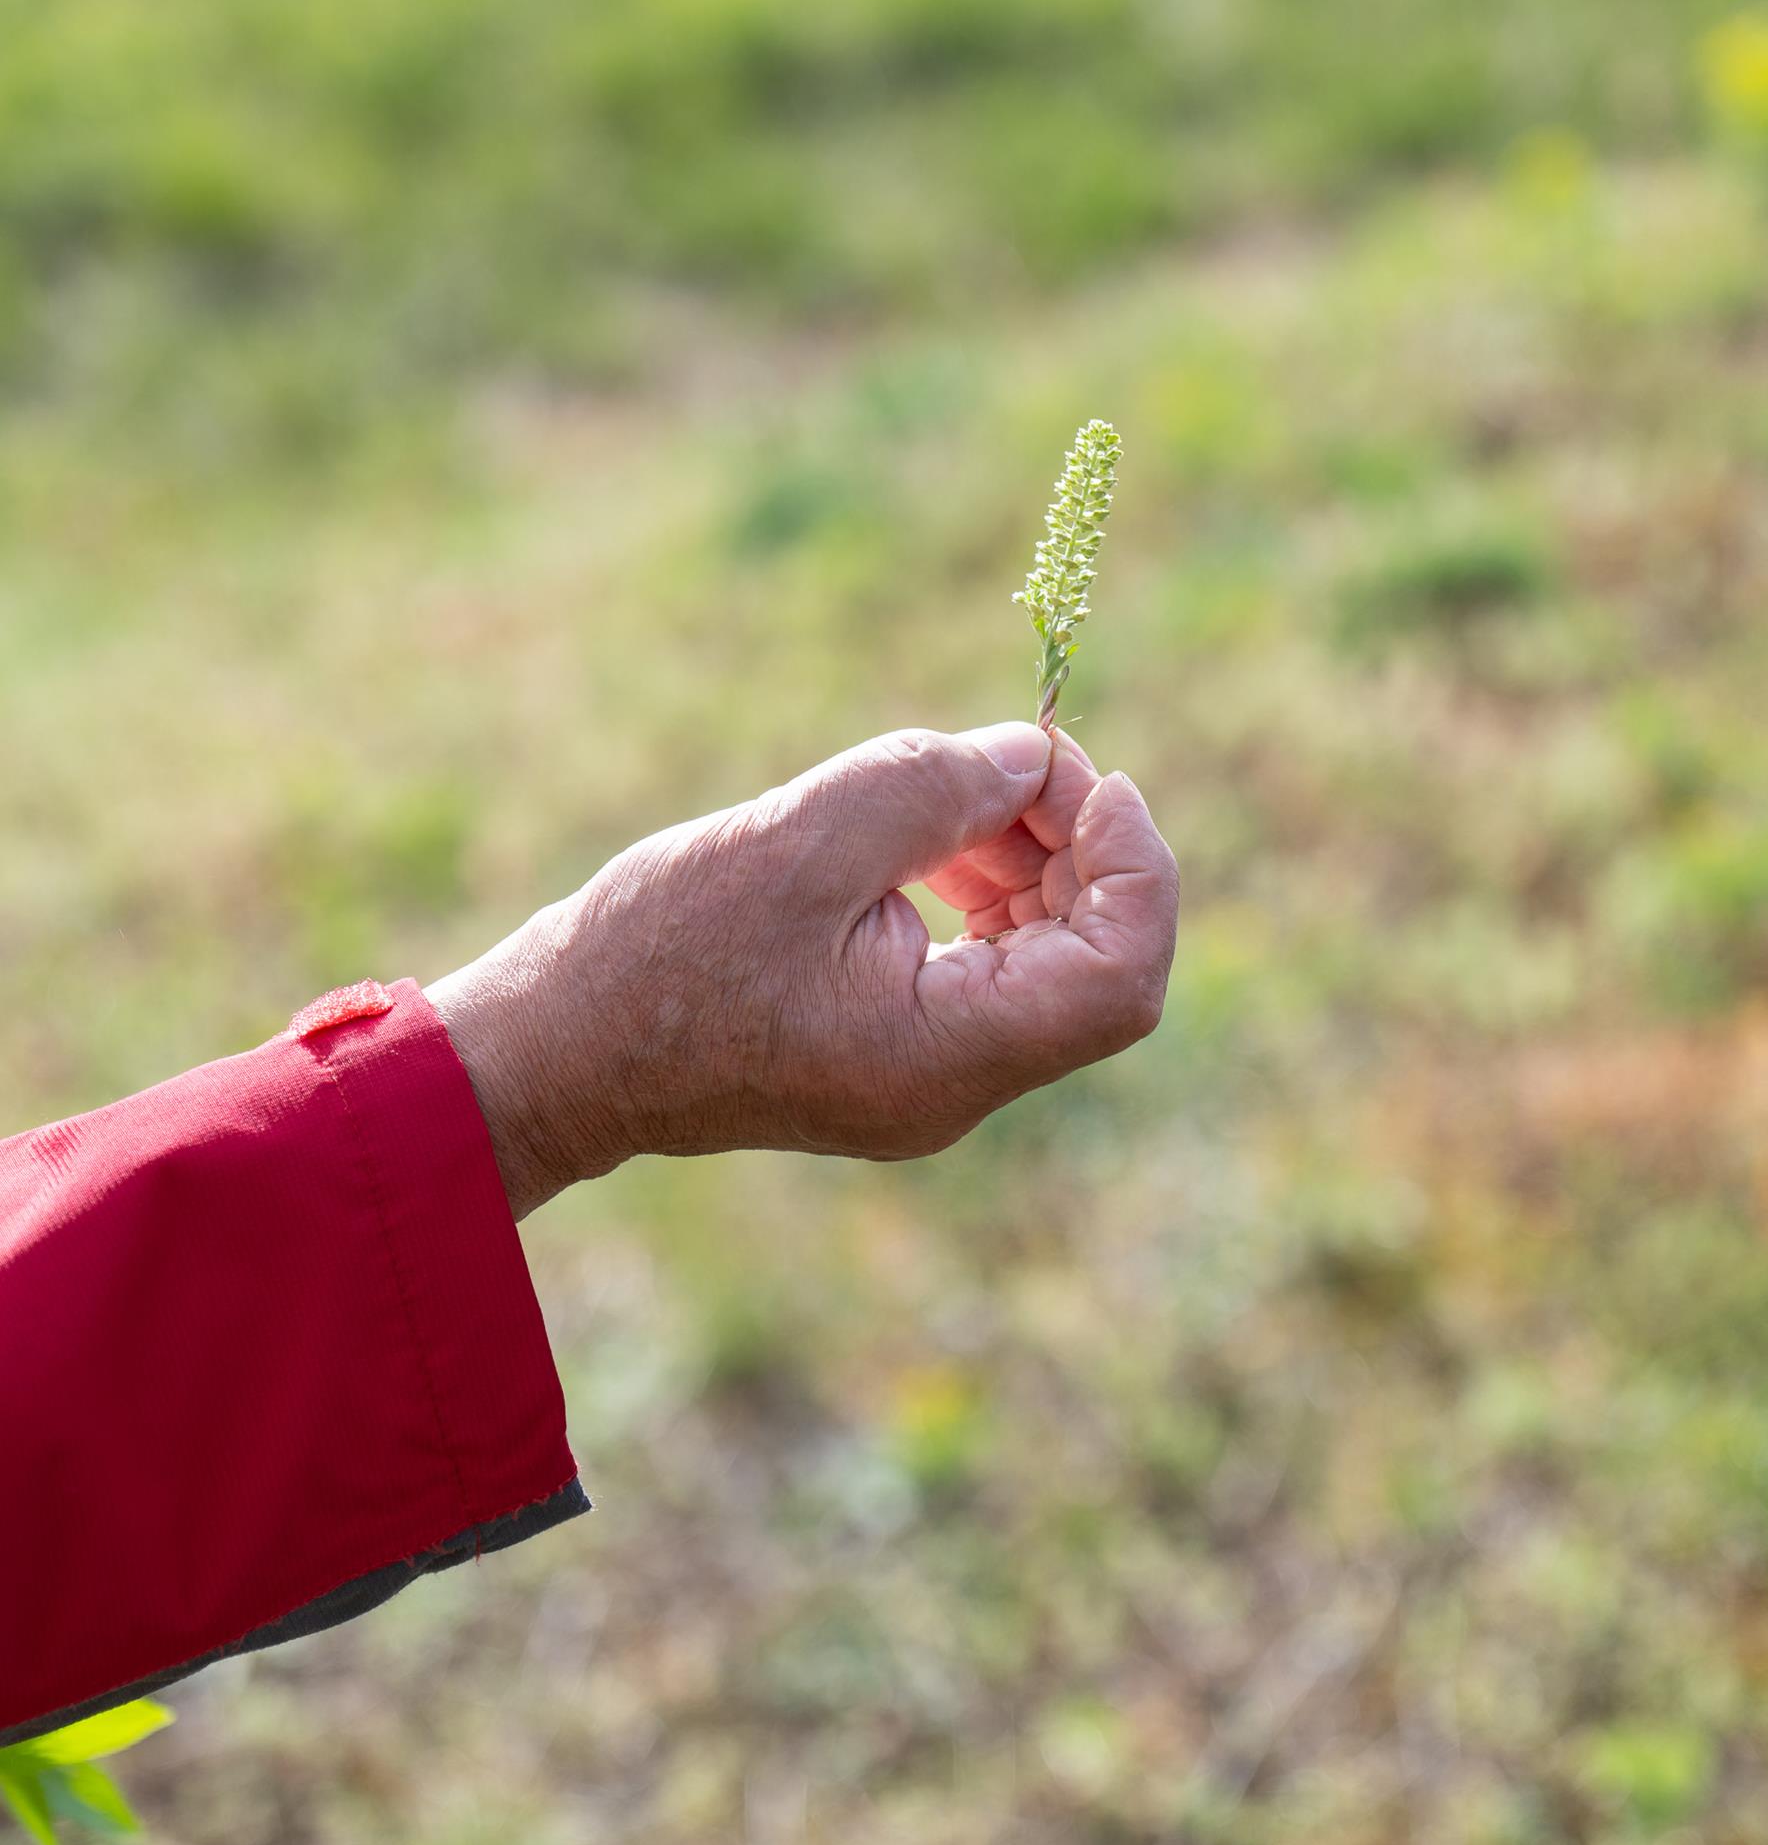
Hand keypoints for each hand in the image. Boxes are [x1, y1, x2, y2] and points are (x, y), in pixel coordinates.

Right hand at [427, 722, 1177, 1214]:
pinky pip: (988, 969)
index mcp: (946, 1057)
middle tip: (1012, 759)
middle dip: (1080, 847)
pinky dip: (985, 890)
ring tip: (956, 794)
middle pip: (1096, 963)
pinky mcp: (897, 1050)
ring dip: (1034, 860)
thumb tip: (1032, 758)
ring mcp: (930, 1076)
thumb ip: (933, 788)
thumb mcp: (800, 840)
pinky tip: (930, 839)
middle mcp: (956, 1086)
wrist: (555, 1051)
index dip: (1135, 865)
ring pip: (1049, 961)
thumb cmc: (655, 953)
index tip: (1080, 772)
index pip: (1120, 977)